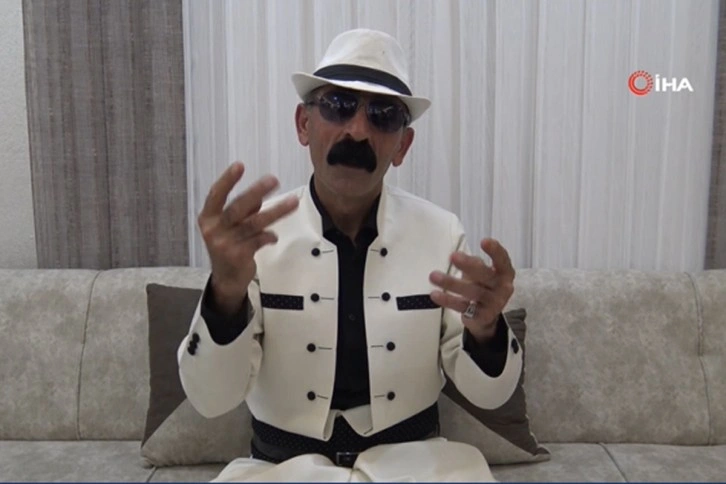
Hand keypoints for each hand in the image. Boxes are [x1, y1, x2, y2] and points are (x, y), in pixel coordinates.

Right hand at [198, 162, 298, 315]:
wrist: (226, 279)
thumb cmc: (228, 246)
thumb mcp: (230, 226)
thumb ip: (243, 210)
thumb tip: (259, 196)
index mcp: (208, 217)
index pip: (216, 194)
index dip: (227, 180)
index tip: (239, 165)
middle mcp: (214, 229)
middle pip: (238, 207)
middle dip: (256, 191)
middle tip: (273, 180)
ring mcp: (225, 243)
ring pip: (254, 223)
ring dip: (275, 211)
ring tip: (292, 202)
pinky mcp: (238, 255)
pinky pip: (259, 240)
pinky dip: (269, 236)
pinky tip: (273, 236)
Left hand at [429, 238, 514, 342]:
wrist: (487, 315)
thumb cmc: (484, 284)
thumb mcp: (482, 271)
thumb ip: (474, 263)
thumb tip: (457, 257)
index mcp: (505, 272)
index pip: (502, 259)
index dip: (495, 250)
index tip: (483, 241)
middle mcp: (503, 287)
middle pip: (485, 275)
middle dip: (468, 265)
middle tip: (452, 256)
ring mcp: (493, 303)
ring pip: (472, 292)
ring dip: (451, 283)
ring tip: (433, 276)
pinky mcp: (481, 316)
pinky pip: (462, 307)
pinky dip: (448, 300)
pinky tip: (435, 294)